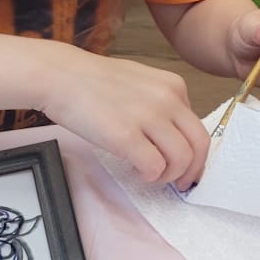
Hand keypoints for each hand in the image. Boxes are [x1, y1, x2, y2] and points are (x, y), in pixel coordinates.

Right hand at [38, 45, 209, 188]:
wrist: (60, 75)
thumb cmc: (94, 81)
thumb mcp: (141, 82)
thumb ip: (161, 104)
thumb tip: (172, 135)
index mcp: (174, 86)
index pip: (198, 128)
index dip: (194, 153)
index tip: (185, 166)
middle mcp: (168, 99)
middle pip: (199, 146)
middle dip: (192, 171)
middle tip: (179, 184)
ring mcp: (148, 117)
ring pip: (181, 159)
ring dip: (168, 176)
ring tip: (150, 174)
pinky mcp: (126, 135)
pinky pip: (154, 167)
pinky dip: (149, 176)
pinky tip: (135, 170)